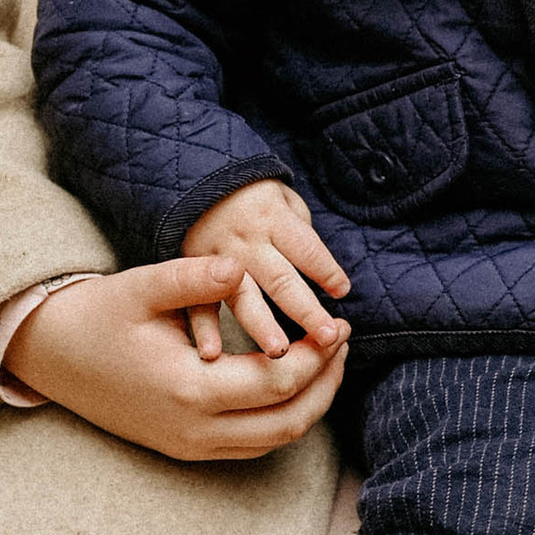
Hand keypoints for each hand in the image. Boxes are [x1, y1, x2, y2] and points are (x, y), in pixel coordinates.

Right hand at [9, 257, 345, 462]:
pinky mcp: (185, 447)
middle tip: (343, 342)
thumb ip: (193, 277)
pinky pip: (251, 444)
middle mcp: (193, 429)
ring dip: (310, 404)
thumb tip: (239, 265)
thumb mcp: (141, 287)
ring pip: (273, 440)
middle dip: (326, 382)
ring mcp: (189, 445)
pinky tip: (292, 381)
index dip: (317, 355)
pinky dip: (283, 417)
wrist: (51, 354)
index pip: (278, 383)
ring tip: (327, 360)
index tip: (339, 325)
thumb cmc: (98, 315)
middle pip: (289, 422)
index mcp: (187, 389)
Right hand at [181, 181, 350, 361]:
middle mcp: (246, 242)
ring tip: (280, 353)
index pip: (305, 248)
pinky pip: (198, 305)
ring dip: (261, 326)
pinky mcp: (192, 273)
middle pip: (280, 279)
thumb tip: (320, 271)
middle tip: (327, 336)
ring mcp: (217, 259)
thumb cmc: (251, 193)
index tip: (342, 291)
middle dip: (305, 310)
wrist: (193, 178)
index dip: (325, 269)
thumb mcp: (282, 196)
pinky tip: (213, 355)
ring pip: (242, 297)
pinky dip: (204, 331)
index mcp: (272, 219)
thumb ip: (299, 231)